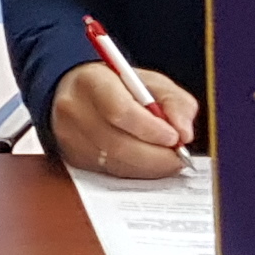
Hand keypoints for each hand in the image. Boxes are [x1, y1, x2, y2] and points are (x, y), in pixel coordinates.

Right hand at [48, 61, 199, 178]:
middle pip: (117, 144)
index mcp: (91, 81)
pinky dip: (136, 172)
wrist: (77, 91)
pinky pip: (110, 173)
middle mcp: (74, 110)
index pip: (120, 111)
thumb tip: (184, 133)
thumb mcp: (150, 82)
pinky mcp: (73, 158)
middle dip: (156, 156)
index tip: (175, 137)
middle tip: (179, 157)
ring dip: (149, 167)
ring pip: (115, 163)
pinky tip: (149, 164)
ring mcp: (70, 137)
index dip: (151, 129)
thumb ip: (175, 102)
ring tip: (168, 161)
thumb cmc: (118, 85)